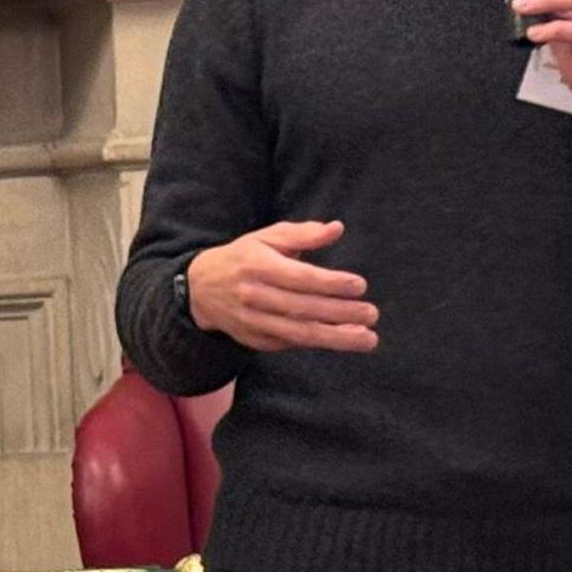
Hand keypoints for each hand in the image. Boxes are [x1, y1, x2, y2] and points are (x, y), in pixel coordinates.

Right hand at [187, 220, 380, 353]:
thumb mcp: (267, 238)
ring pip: (298, 333)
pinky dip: (317, 343)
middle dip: (340, 313)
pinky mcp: (254, 339)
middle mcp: (253, 296)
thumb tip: (337, 228)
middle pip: (302, 308)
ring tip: (367, 338)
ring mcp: (252, 321)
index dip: (330, 283)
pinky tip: (342, 340)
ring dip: (336, 337)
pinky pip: (290, 342)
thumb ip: (303, 234)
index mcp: (257, 266)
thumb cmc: (243, 258)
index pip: (299, 277)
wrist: (200, 290)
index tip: (359, 285)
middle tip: (372, 313)